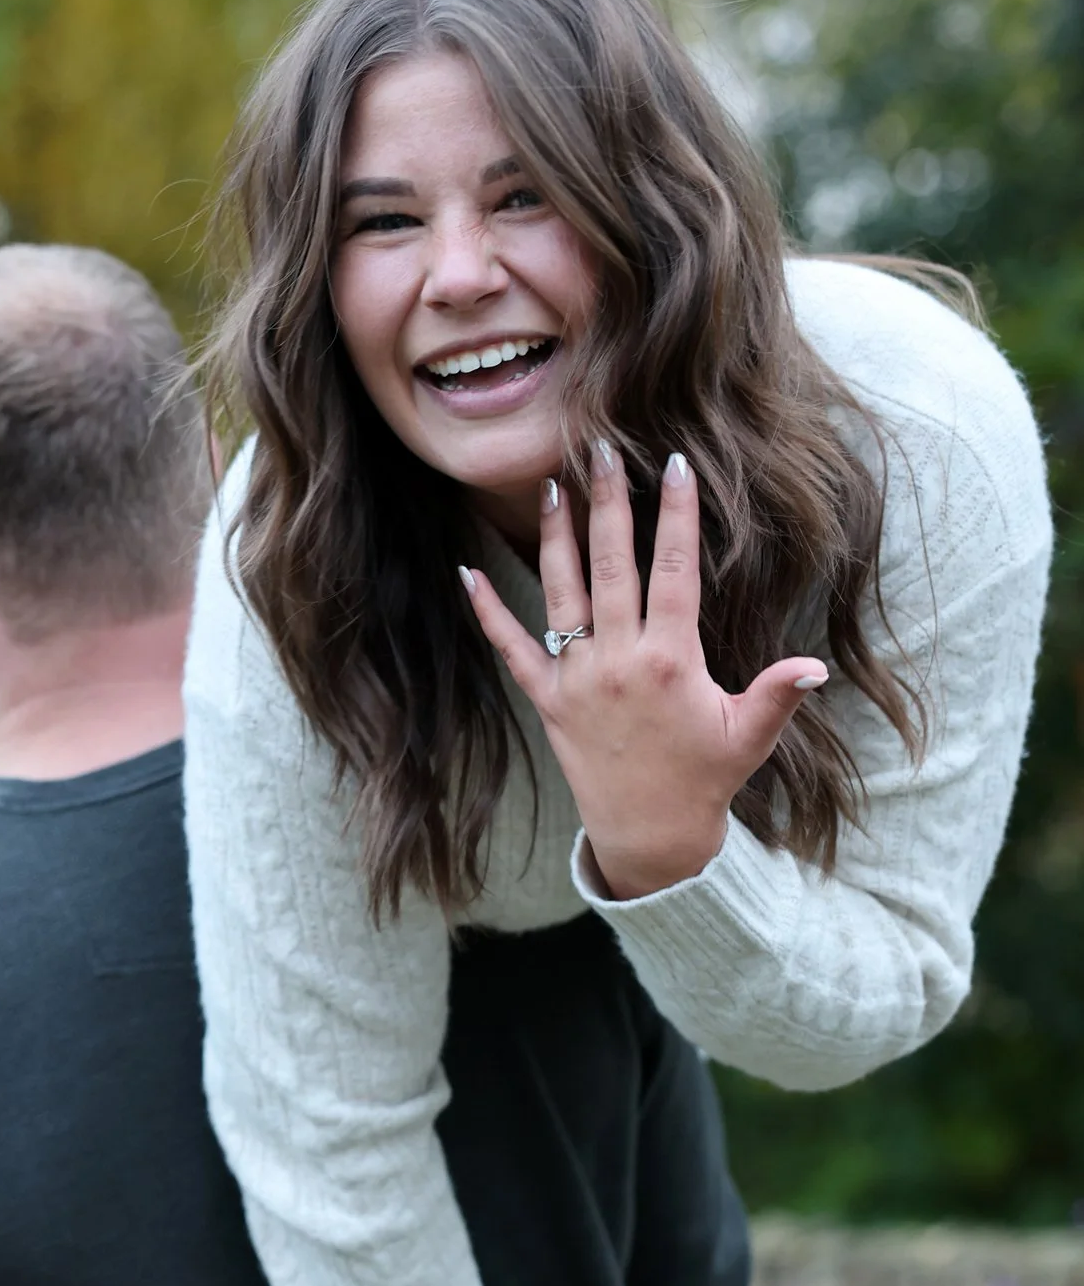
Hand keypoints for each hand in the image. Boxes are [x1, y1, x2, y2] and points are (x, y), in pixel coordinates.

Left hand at [460, 447, 827, 899]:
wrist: (649, 835)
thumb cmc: (704, 779)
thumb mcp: (748, 736)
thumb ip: (778, 695)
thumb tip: (817, 667)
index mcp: (670, 661)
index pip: (674, 571)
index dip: (677, 515)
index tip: (677, 465)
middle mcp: (618, 662)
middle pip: (613, 565)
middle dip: (610, 503)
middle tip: (602, 450)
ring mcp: (577, 679)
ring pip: (562, 592)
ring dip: (557, 537)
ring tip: (553, 487)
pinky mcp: (547, 700)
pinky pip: (511, 648)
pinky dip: (488, 610)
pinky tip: (467, 571)